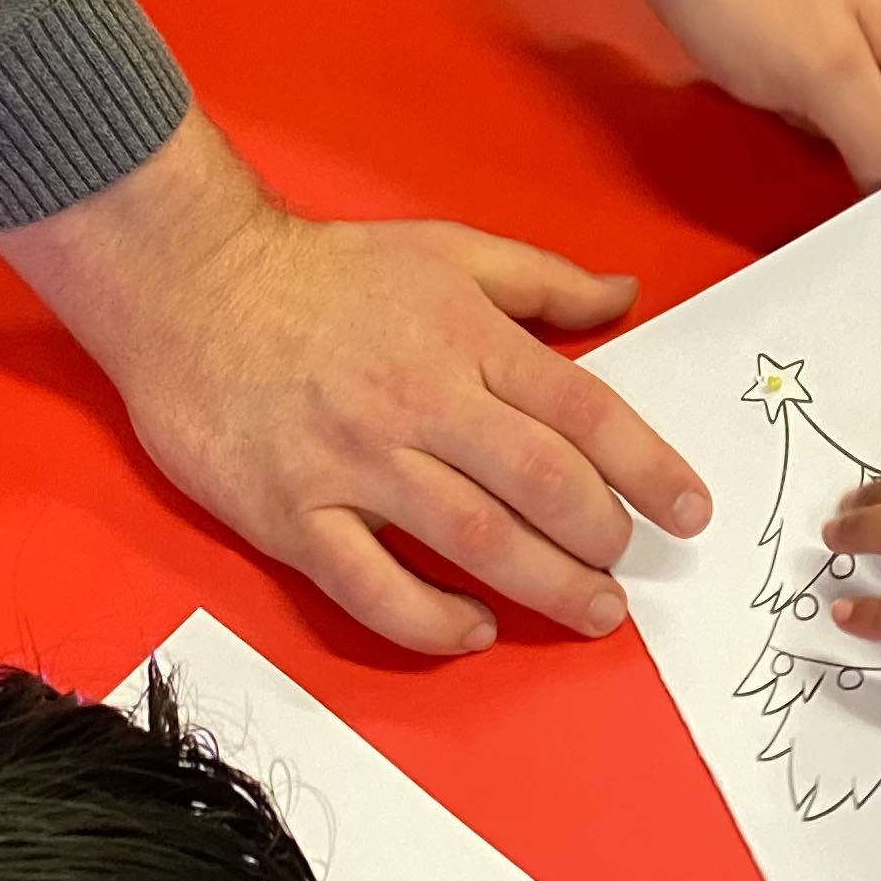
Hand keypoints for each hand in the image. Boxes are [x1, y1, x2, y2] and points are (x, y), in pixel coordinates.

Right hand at [0, 115, 712, 653]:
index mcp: (465, 335)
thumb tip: (628, 292)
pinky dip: (429, 621)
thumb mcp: (445, 248)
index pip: (582, 411)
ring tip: (590, 612)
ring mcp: (354, 461)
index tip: (689, 510)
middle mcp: (419, 400)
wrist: (191, 283)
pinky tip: (471, 631)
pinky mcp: (292, 512)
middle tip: (629, 571)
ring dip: (543, 586)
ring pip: (472, 539)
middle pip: (539, 483)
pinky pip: (371, 585)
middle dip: (601, 538)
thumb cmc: (325, 270)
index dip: (648, 467)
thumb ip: (542, 280)